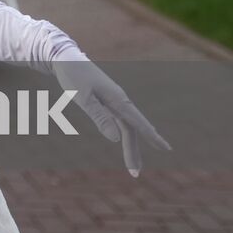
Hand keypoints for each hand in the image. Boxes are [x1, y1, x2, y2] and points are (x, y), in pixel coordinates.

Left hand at [51, 47, 170, 176]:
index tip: (166, 148)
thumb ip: (99, 117)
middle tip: (135, 173)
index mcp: (117, 100)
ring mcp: (115, 101)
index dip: (152, 136)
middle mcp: (120, 101)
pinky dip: (124, 134)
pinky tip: (125, 142)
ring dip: (130, 146)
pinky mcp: (107, 101)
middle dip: (134, 151)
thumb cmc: (73, 77)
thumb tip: (116, 139)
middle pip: (132, 130)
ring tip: (133, 166)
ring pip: (127, 127)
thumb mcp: (83, 98)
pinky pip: (120, 121)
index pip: (137, 122)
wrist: (66, 59)